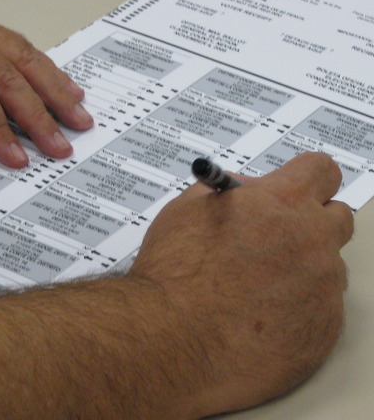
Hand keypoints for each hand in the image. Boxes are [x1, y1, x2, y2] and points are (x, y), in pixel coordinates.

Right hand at [129, 152, 352, 416]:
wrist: (173, 338)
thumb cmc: (172, 275)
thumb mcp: (187, 209)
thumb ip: (230, 190)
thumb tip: (248, 190)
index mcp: (280, 202)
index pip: (320, 171)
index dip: (307, 178)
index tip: (300, 188)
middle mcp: (311, 240)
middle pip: (337, 218)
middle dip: (311, 224)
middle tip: (278, 239)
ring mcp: (323, 287)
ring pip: (327, 269)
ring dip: (301, 272)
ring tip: (255, 290)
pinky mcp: (324, 329)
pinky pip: (320, 311)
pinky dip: (295, 311)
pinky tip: (258, 318)